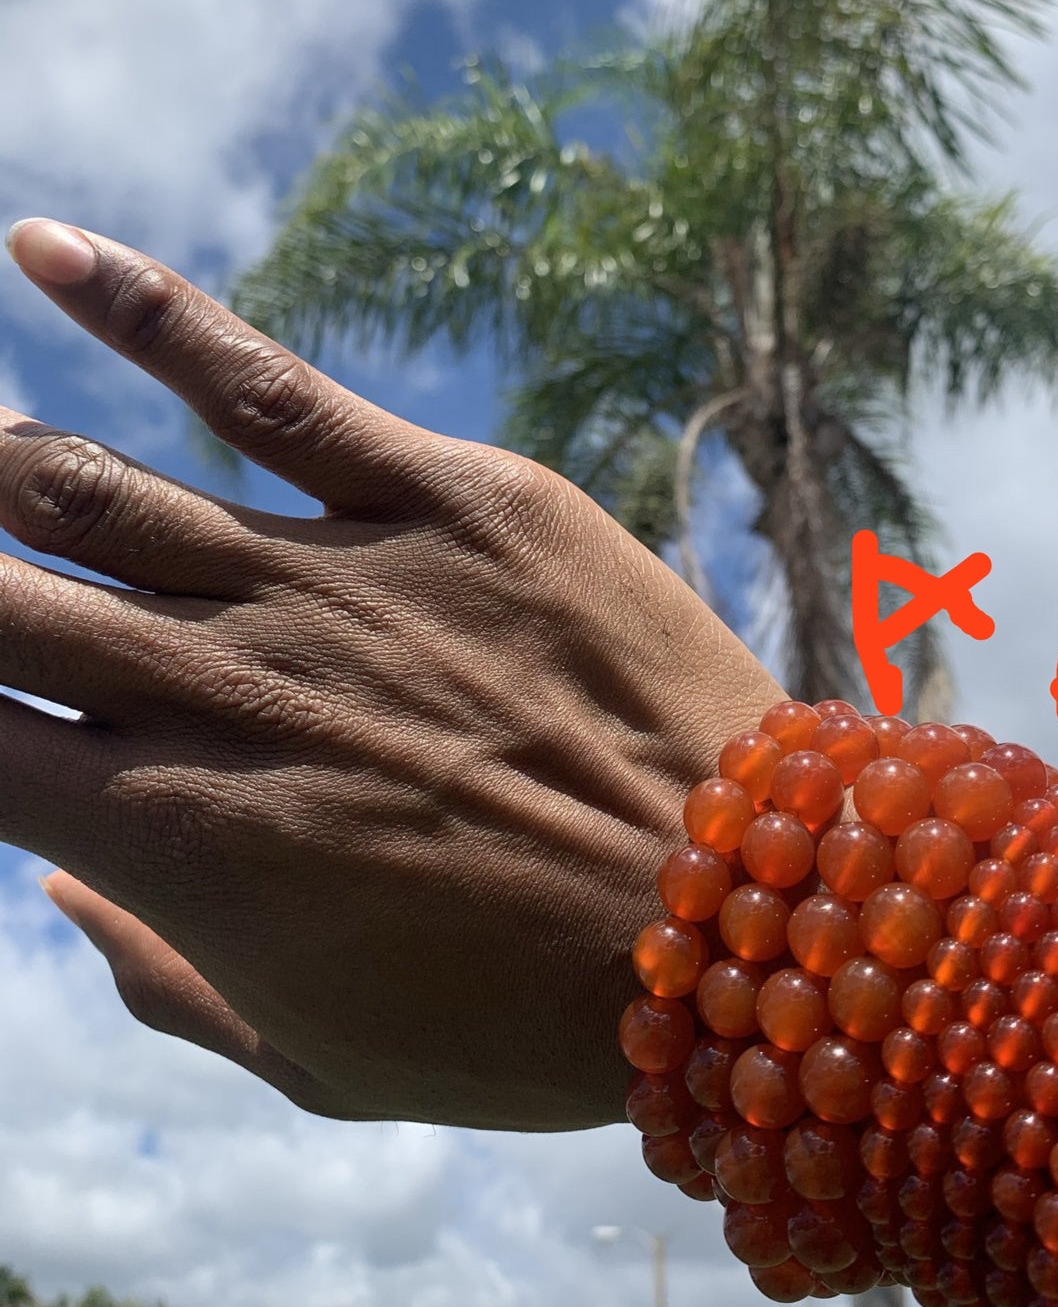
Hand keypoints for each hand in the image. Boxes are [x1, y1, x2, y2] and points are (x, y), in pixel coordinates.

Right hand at [2, 219, 782, 1130]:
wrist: (735, 925)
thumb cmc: (520, 1022)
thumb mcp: (317, 1059)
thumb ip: (162, 981)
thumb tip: (63, 884)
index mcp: (166, 836)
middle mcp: (212, 693)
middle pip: (1, 597)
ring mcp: (323, 582)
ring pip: (94, 488)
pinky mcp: (438, 498)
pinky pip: (262, 387)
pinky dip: (140, 310)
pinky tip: (46, 247)